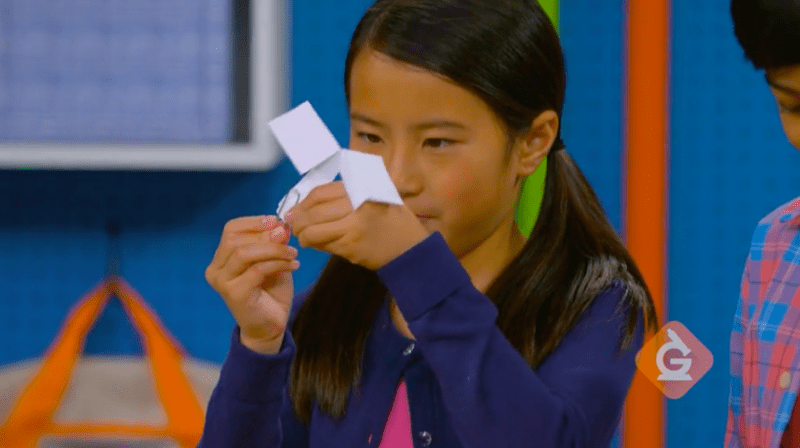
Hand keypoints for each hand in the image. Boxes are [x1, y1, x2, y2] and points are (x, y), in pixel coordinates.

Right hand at [205, 216, 299, 353]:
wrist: (271, 325)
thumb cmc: (270, 291)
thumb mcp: (274, 260)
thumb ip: (274, 243)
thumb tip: (281, 224)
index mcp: (221, 258)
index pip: (231, 229)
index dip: (254, 222)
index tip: (277, 221)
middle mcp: (216, 270)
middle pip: (235, 239)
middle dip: (265, 235)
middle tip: (287, 238)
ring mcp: (222, 283)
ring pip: (244, 253)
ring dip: (273, 250)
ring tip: (293, 253)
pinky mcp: (234, 294)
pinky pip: (257, 270)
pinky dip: (278, 264)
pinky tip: (294, 266)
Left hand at [285, 182, 429, 269]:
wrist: (412, 250)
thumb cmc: (395, 221)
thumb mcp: (377, 196)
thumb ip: (349, 194)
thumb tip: (310, 202)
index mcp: (362, 189)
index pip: (320, 194)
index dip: (303, 202)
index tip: (296, 208)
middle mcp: (356, 205)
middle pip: (313, 211)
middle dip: (298, 220)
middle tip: (294, 224)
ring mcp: (352, 227)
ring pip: (313, 230)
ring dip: (303, 234)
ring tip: (303, 236)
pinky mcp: (350, 247)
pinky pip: (323, 244)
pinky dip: (315, 244)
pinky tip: (316, 243)